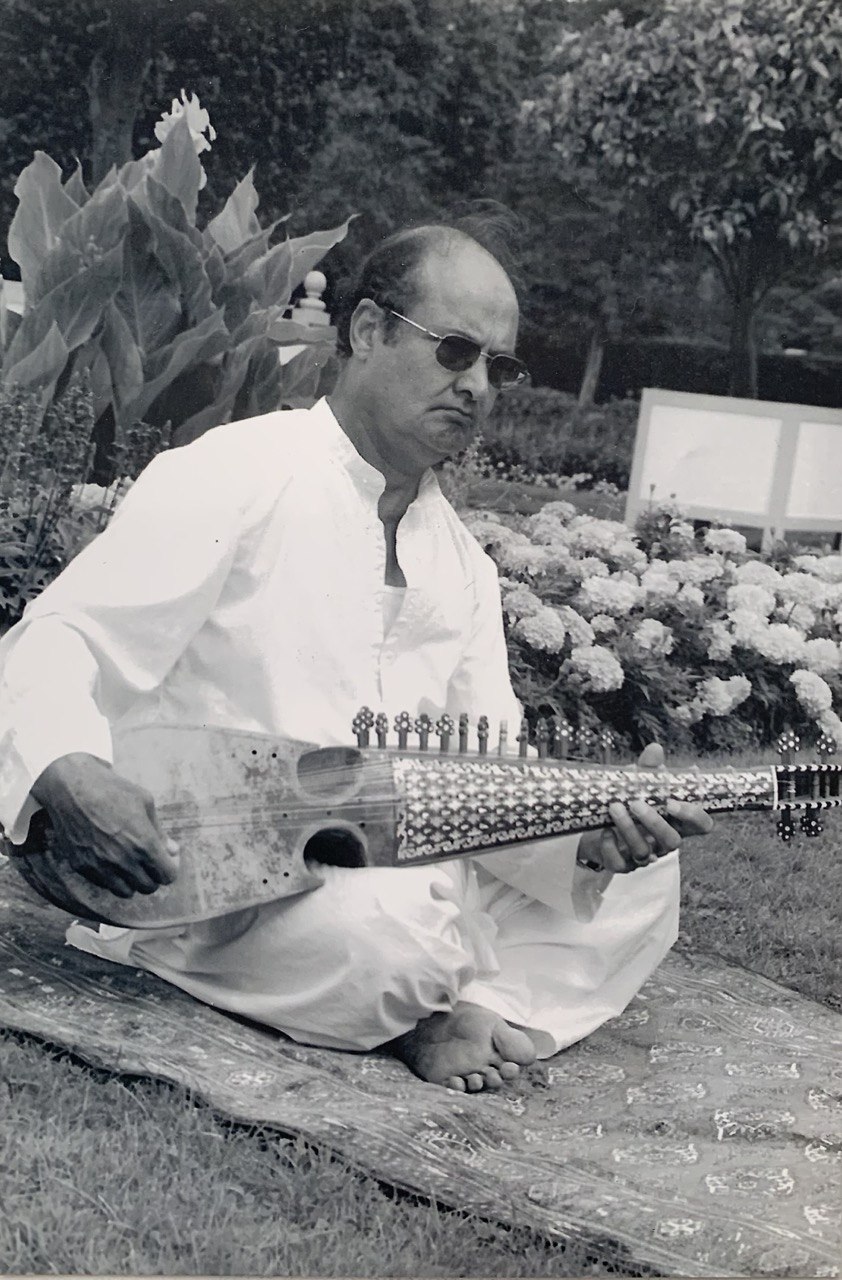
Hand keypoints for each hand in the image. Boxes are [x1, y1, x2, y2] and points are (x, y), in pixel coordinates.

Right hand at [29, 753, 177, 903]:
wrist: (71, 788)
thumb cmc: (112, 790)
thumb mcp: (145, 802)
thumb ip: (160, 832)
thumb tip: (173, 850)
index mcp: (144, 844)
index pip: (167, 876)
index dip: (169, 869)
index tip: (166, 860)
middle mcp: (123, 861)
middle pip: (148, 887)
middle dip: (152, 876)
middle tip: (148, 862)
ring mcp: (101, 866)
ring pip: (126, 892)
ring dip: (132, 881)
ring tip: (129, 863)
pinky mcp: (82, 867)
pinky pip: (104, 884)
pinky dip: (111, 878)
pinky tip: (110, 860)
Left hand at [576, 743, 712, 874]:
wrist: (596, 825)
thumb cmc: (627, 803)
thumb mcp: (638, 786)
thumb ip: (648, 771)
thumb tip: (655, 748)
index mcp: (675, 822)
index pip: (701, 826)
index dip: (694, 817)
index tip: (672, 802)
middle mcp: (663, 842)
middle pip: (673, 842)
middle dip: (654, 822)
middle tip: (635, 803)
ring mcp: (644, 856)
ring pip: (644, 852)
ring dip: (628, 829)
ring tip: (614, 807)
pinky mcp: (622, 865)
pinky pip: (620, 864)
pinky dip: (611, 846)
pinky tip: (605, 831)